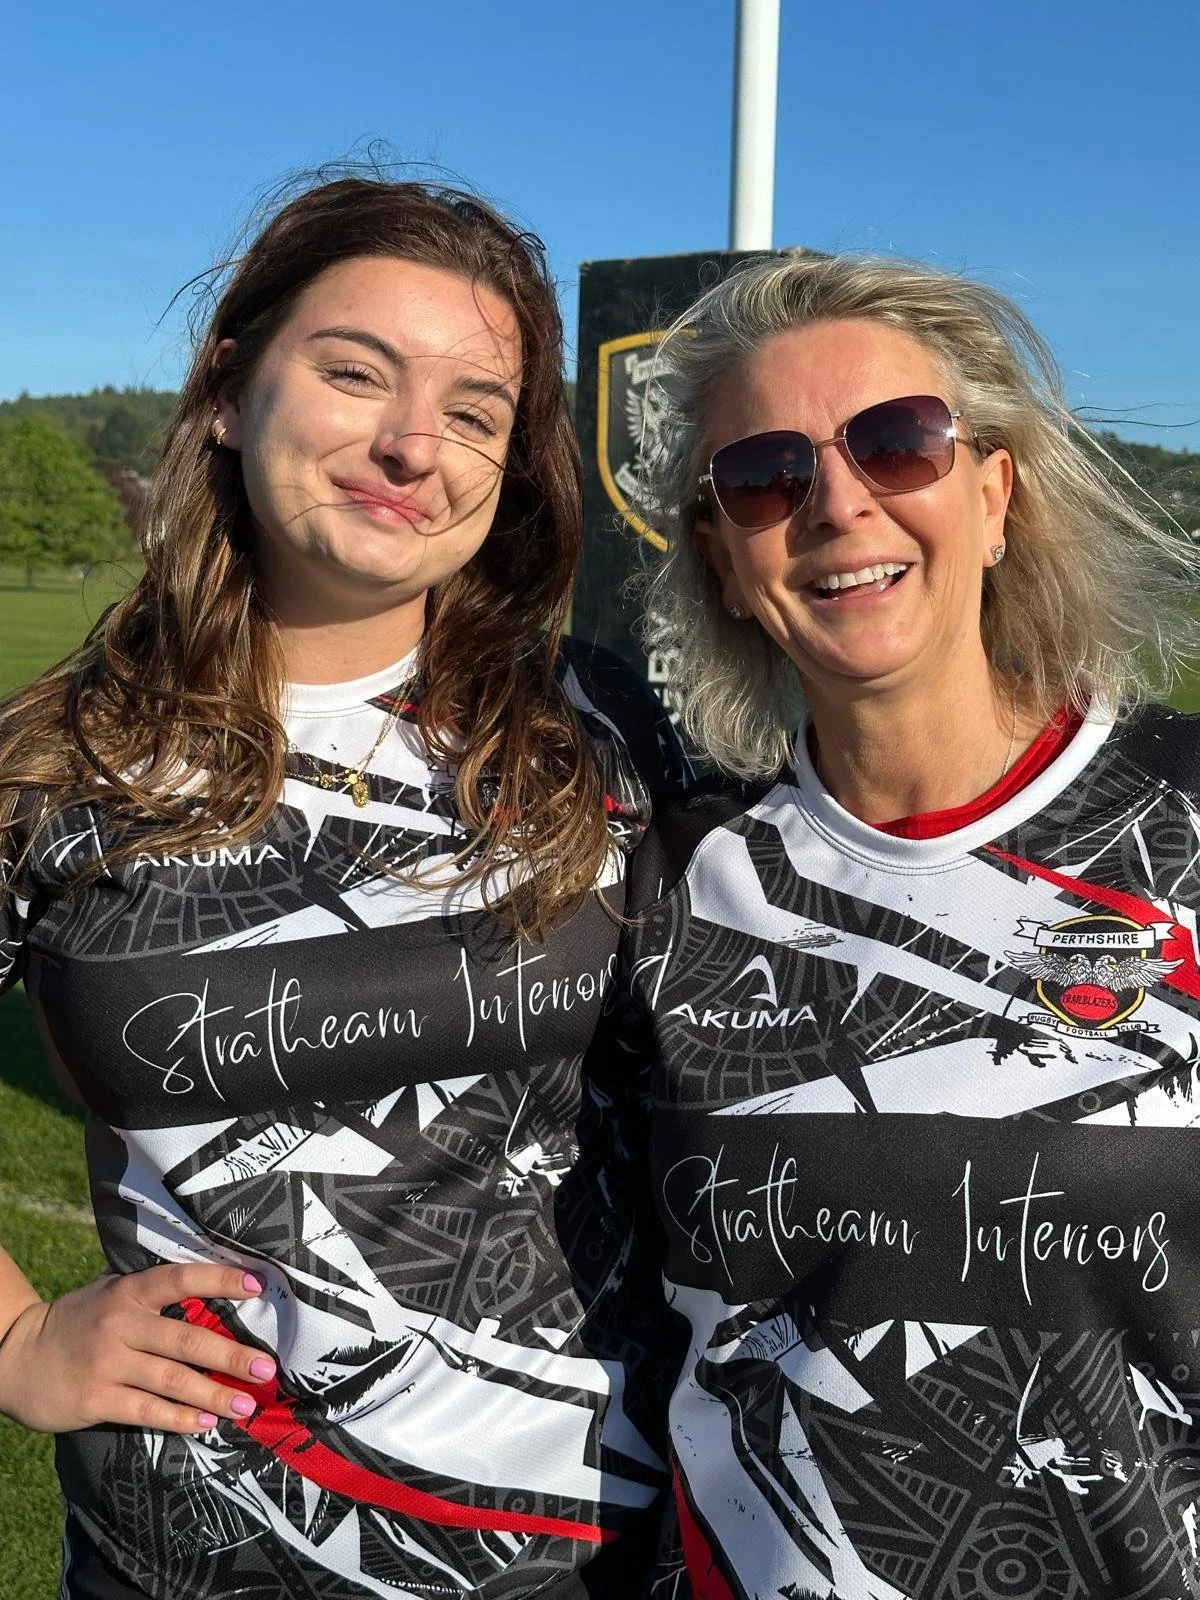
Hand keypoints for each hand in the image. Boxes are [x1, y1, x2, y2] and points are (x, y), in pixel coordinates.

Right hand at [0, 1263, 275, 1433]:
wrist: (15, 1355)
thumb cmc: (78, 1321)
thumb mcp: (111, 1293)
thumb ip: (152, 1295)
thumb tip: (214, 1296)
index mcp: (129, 1292)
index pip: (180, 1279)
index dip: (220, 1280)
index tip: (259, 1287)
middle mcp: (120, 1324)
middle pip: (186, 1339)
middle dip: (231, 1355)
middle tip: (266, 1369)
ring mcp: (107, 1363)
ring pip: (172, 1380)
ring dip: (215, 1394)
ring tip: (247, 1405)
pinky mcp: (96, 1400)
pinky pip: (147, 1411)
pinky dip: (180, 1419)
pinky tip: (206, 1424)